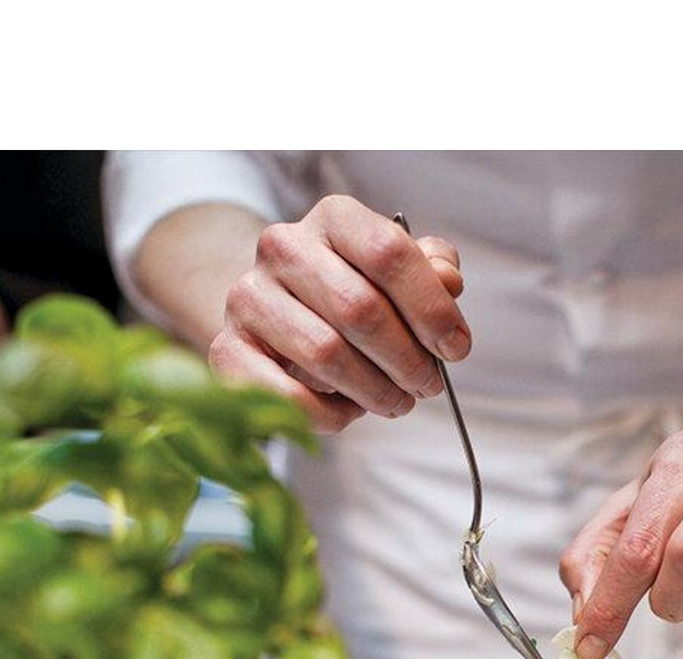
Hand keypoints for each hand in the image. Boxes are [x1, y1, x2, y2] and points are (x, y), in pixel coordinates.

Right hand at [208, 195, 470, 431]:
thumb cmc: (350, 297)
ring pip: (327, 354)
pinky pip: (289, 395)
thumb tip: (448, 280)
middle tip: (427, 386)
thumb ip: (430, 270)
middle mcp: (283, 247)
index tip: (455, 349)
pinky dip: (330, 415)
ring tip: (395, 402)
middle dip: (408, 360)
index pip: (388, 252)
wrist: (275, 318)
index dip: (431, 307)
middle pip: (361, 309)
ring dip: (375, 391)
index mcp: (334, 219)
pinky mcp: (227, 350)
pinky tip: (348, 412)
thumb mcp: (396, 276)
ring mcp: (248, 297)